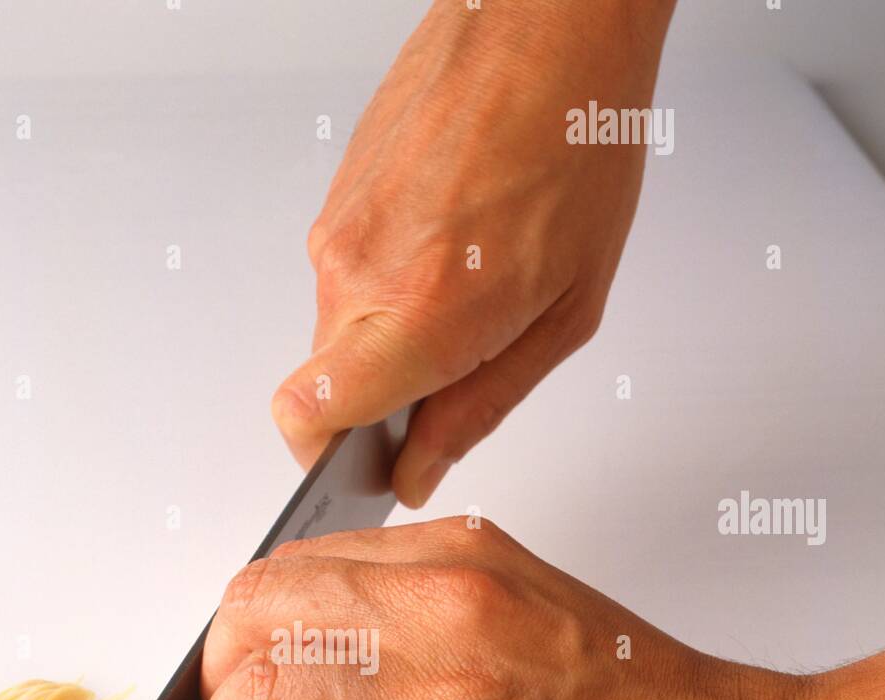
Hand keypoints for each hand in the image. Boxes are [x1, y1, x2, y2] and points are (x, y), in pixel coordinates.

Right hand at [272, 0, 675, 506]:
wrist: (548, 22)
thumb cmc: (576, 145)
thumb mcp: (564, 312)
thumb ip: (482, 407)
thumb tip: (419, 469)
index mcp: (421, 311)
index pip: (308, 418)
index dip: (326, 460)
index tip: (370, 462)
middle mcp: (358, 272)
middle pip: (326, 388)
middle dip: (381, 400)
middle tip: (459, 364)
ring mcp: (336, 229)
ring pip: (337, 332)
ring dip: (392, 334)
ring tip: (470, 281)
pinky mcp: (333, 199)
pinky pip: (345, 277)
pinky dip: (389, 283)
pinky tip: (451, 244)